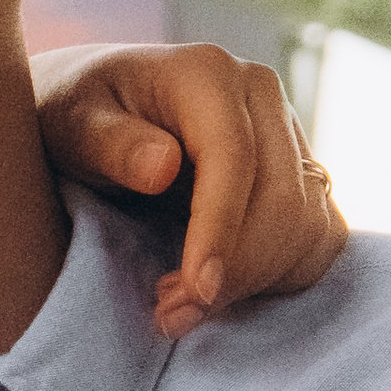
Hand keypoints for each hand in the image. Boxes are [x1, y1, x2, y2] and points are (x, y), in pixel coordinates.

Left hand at [29, 43, 347, 339]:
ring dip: (255, 280)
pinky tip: (224, 291)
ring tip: (181, 307)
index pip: (234, 158)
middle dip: (234, 269)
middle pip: (282, 196)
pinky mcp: (298, 170)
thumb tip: (162, 167)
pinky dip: (280, 275)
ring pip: (307, 222)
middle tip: (170, 315)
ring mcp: (286, 132)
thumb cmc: (75, 115)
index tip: (196, 290)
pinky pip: (319, 233)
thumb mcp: (71, 124)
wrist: (97, 106)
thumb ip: (110, 144)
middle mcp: (260, 95)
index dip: (221, 230)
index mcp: (207, 74)